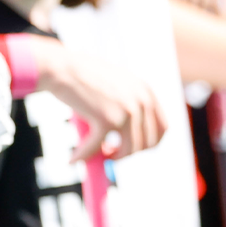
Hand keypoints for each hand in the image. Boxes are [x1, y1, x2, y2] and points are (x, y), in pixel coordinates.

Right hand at [27, 38, 167, 158]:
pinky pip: (97, 148)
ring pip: (128, 150)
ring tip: (98, 156)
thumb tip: (130, 133)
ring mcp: (127, 112)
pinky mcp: (107, 120)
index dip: (150, 143)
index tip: (135, 149)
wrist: (63, 68)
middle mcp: (142, 102)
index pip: (163, 128)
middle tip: (112, 155)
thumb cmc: (85, 76)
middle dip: (130, 153)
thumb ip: (130, 102)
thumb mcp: (118, 84)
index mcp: (147, 93)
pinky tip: (73, 158)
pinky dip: (83, 156)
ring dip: (113, 158)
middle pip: (148, 142)